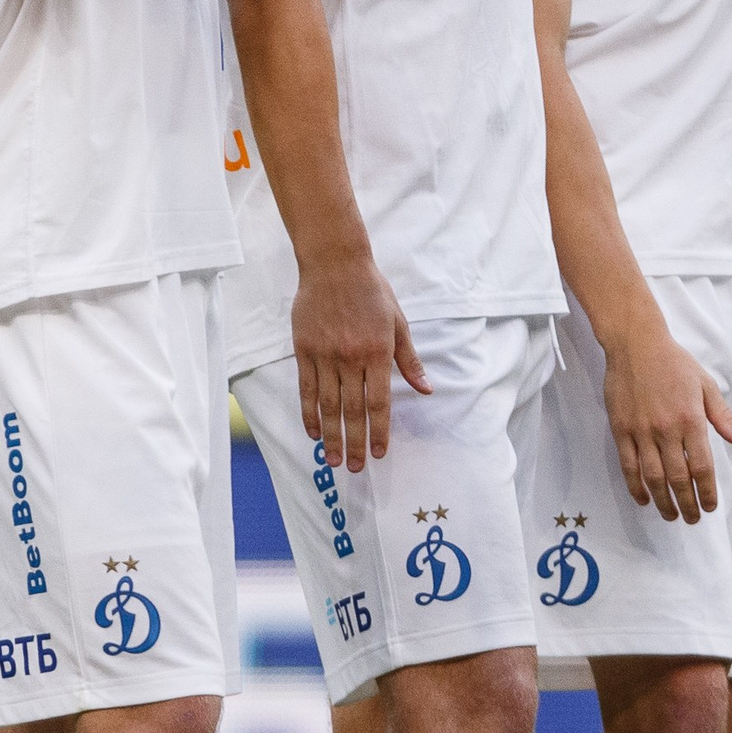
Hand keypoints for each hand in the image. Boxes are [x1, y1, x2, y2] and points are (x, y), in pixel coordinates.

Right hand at [291, 249, 428, 472]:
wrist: (335, 263)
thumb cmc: (372, 291)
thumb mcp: (398, 322)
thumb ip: (409, 359)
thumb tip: (427, 390)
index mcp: (378, 352)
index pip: (379, 402)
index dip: (378, 431)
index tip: (378, 453)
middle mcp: (351, 358)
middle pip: (353, 410)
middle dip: (354, 442)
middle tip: (353, 468)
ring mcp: (325, 355)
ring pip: (327, 404)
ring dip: (331, 435)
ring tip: (332, 459)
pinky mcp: (304, 350)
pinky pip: (305, 388)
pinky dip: (309, 412)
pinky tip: (313, 431)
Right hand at [600, 315, 731, 523]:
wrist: (635, 343)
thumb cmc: (674, 362)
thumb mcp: (705, 384)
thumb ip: (722, 415)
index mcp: (691, 419)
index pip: (702, 467)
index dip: (706, 492)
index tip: (709, 507)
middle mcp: (667, 429)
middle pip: (678, 478)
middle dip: (686, 504)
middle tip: (691, 519)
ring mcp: (641, 431)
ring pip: (653, 477)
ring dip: (663, 501)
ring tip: (670, 515)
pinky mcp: (621, 429)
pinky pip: (629, 465)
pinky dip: (636, 486)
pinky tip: (643, 499)